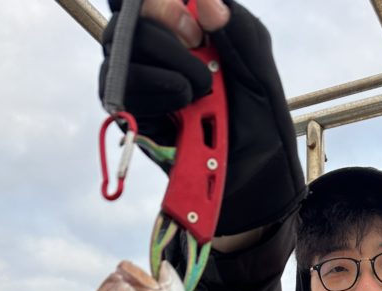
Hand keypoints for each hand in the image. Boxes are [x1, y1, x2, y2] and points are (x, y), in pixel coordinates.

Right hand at [100, 0, 305, 234]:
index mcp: (186, 29)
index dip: (165, 2)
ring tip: (199, 93)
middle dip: (166, 29)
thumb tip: (207, 4)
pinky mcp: (129, 113)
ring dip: (168, 68)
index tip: (197, 25)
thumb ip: (239, 33)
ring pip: (121, 48)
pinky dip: (158, 95)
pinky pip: (121, 88)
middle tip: (202, 60)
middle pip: (130, 16)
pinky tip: (182, 110)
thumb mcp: (260, 74)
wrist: (250, 182)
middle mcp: (155, 50)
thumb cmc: (258, 127)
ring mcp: (137, 80)